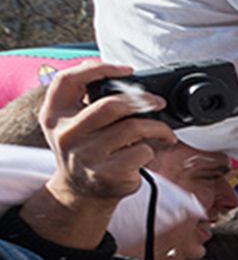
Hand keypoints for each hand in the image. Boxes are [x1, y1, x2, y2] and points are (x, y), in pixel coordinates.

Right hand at [39, 61, 177, 203]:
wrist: (80, 191)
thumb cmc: (86, 148)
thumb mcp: (74, 122)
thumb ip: (88, 99)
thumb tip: (121, 74)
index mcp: (54, 115)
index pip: (67, 80)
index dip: (98, 68)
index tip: (126, 70)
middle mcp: (65, 134)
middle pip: (110, 105)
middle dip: (142, 100)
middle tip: (157, 103)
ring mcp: (85, 155)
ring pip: (132, 128)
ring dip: (156, 127)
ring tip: (162, 131)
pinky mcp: (106, 173)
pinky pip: (141, 151)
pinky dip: (151, 149)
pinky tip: (147, 152)